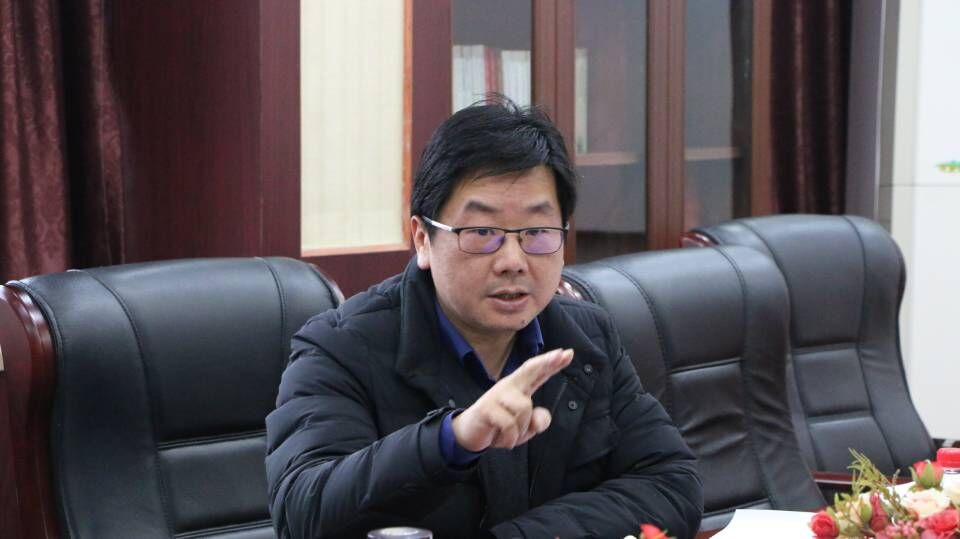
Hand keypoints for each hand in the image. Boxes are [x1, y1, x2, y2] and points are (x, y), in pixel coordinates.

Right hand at [451, 348, 573, 451]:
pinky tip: (502, 438)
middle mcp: (509, 386)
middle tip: (562, 354)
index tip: (568, 353)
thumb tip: (541, 418)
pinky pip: (510, 424)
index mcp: (519, 388)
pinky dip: (510, 438)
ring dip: (521, 429)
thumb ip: (537, 422)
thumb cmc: (498, 426)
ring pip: (524, 409)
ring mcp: (497, 395)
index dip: (551, 363)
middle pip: (529, 369)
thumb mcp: (523, 429)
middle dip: (546, 362)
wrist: (468, 435)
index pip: (537, 372)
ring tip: (510, 434)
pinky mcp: (487, 407)